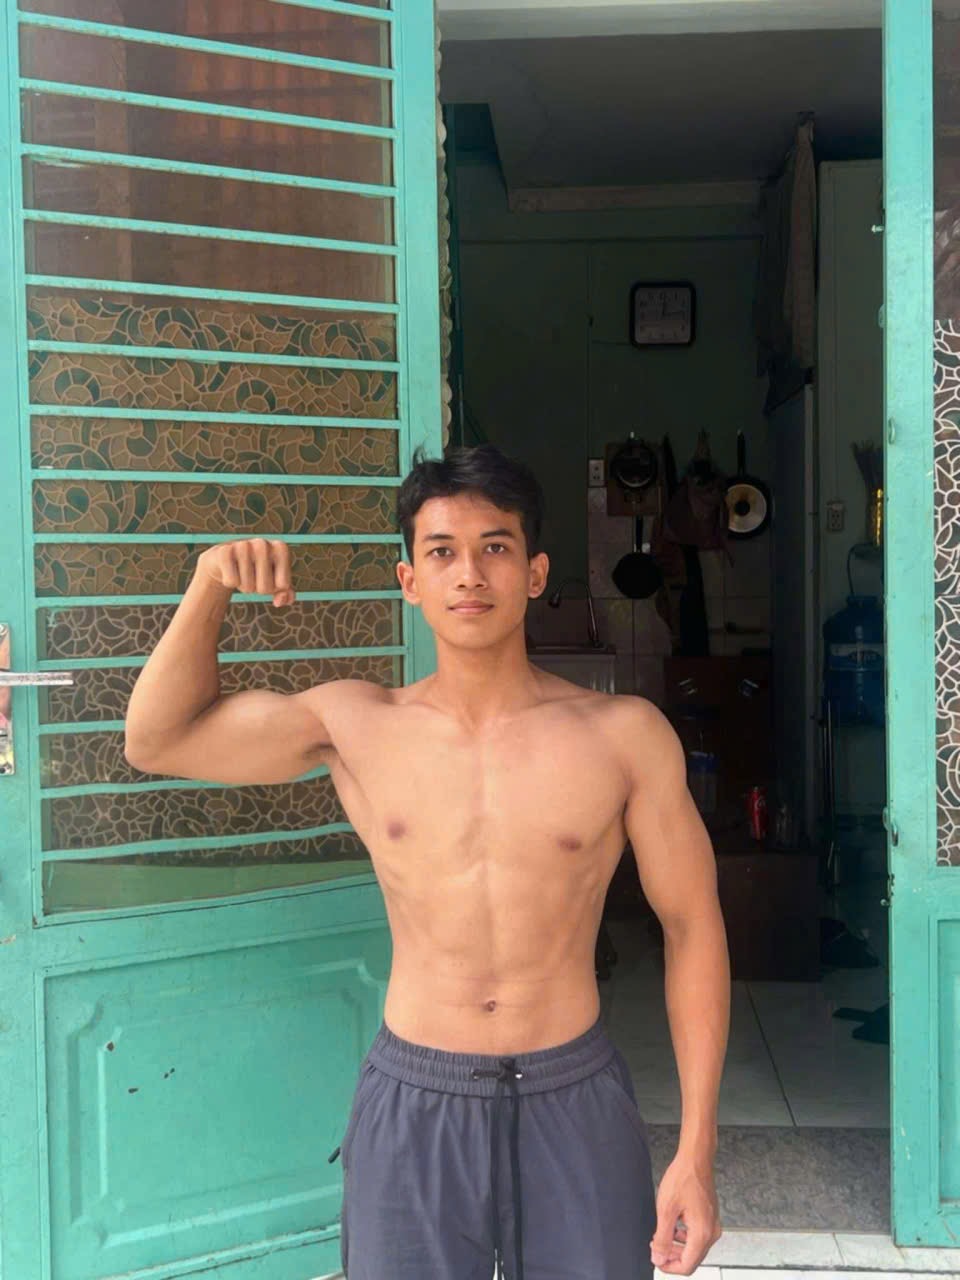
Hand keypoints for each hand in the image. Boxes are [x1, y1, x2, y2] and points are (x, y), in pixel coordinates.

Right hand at [196, 539, 295, 607]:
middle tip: (253, 576)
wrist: (226, 559)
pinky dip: (229, 583)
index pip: (283, 586)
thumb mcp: (275, 581)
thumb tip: (280, 601)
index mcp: (280, 548)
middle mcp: (263, 544)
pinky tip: (230, 570)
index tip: (268, 576)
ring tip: (241, 572)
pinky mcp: (224, 551)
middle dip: (258, 589)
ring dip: (244, 586)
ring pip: (248, 587)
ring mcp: (243, 545)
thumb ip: (286, 594)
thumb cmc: (256, 571)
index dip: (274, 588)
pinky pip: (231, 582)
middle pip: (265, 589)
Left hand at [650, 1155, 720, 1274]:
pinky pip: (698, 1237)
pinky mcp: (711, 1218)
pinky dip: (684, 1238)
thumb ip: (663, 1238)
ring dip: (677, 1248)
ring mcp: (713, 1225)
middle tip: (656, 1248)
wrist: (696, 1158)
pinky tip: (673, 1228)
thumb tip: (659, 1258)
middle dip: (672, 1257)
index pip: (687, 1266)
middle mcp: (711, 1232)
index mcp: (702, 1233)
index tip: (656, 1259)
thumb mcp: (666, 1209)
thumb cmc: (683, 1178)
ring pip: (695, 1249)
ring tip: (661, 1237)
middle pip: (692, 1259)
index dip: (669, 1266)